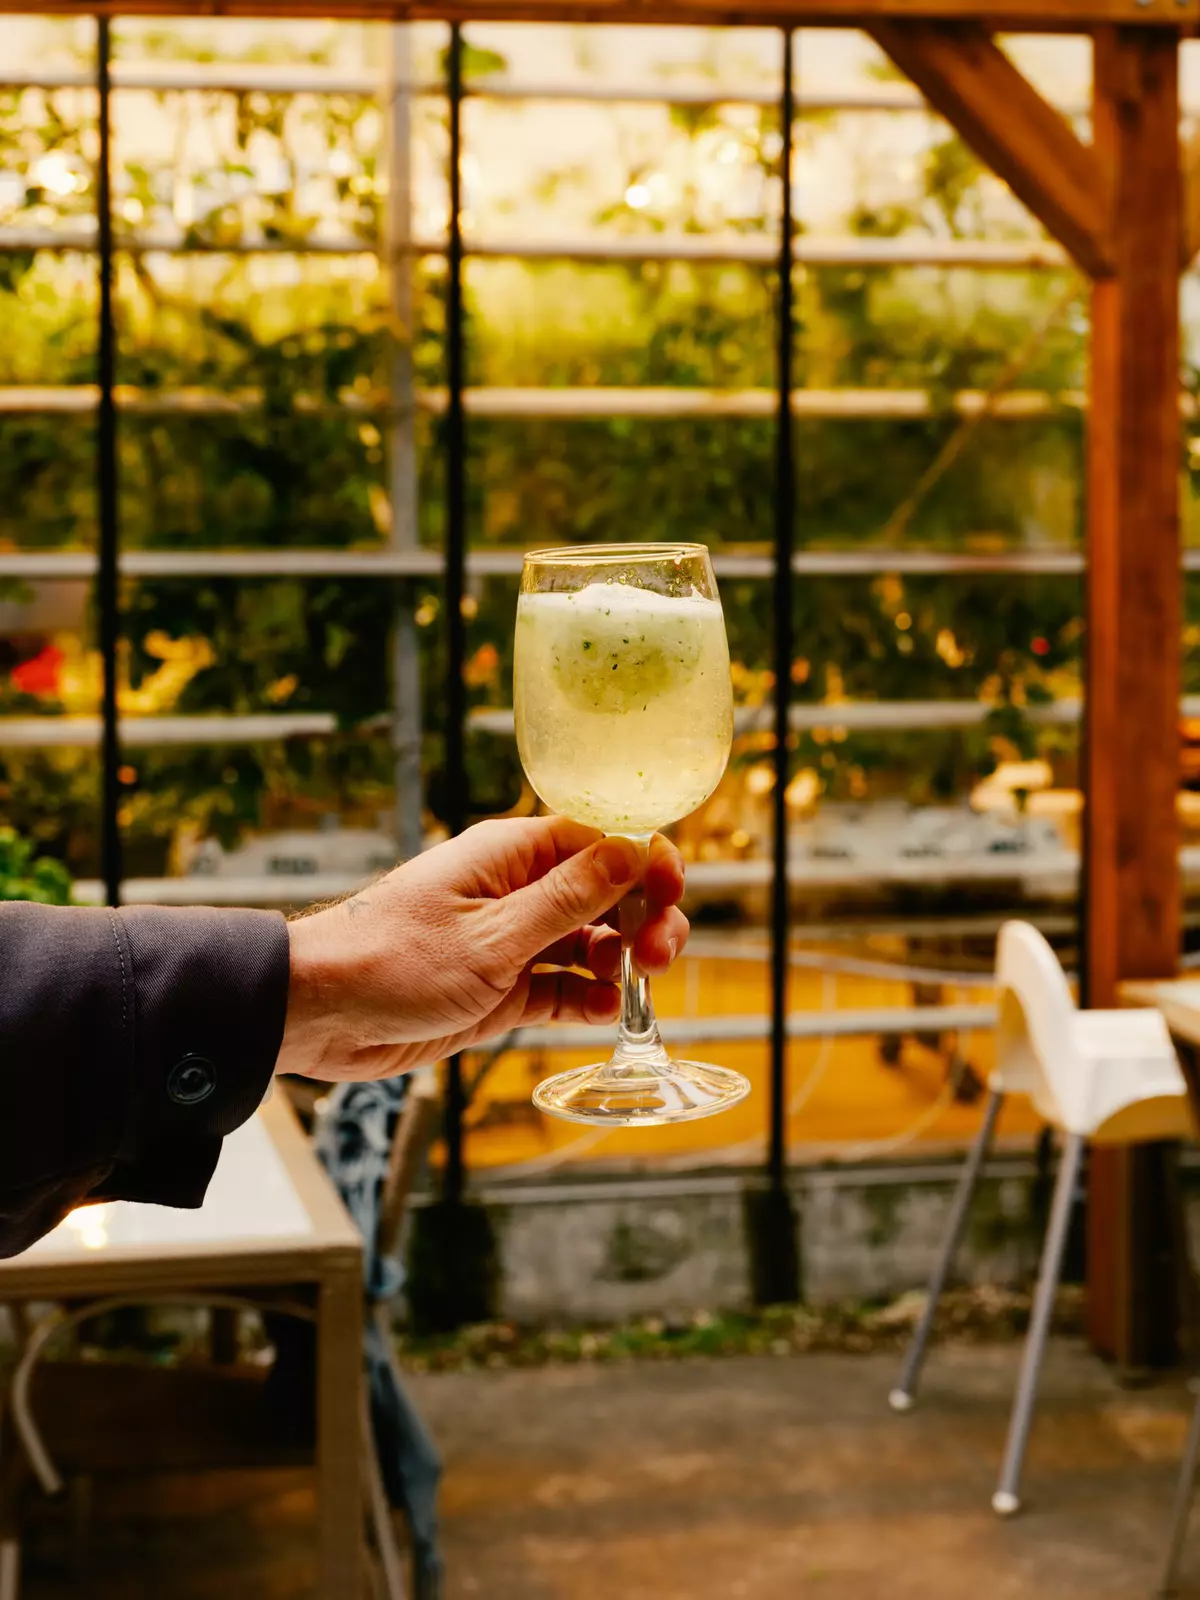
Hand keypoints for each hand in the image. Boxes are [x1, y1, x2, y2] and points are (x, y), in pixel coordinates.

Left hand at [277, 816, 688, 1081]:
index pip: (602, 838)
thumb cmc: (391, 961)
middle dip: (644, 918)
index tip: (672, 894)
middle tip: (658, 956)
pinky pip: (563, 986)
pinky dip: (590, 998)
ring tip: (633, 986)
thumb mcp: (492, 934)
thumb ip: (568, 898)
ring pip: (592, 940)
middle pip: (608, 891)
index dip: (647, 861)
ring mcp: (511, 940)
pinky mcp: (501, 988)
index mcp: (512, 854)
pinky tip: (607, 1011)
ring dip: (623, 960)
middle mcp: (517, 890)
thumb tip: (635, 849)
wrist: (319, 1015)